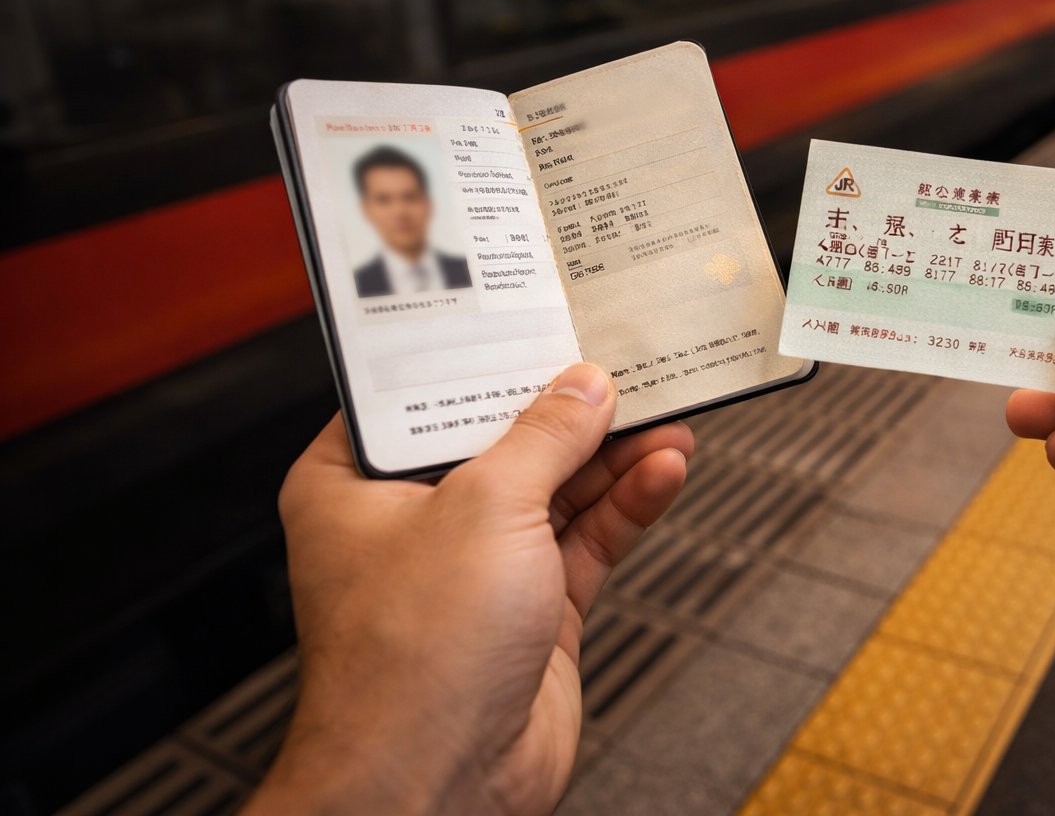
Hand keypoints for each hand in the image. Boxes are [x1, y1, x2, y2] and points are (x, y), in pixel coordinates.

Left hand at [244, 363, 691, 815]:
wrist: (436, 788)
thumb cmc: (411, 659)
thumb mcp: (484, 508)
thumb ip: (544, 437)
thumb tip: (584, 387)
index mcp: (355, 483)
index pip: (428, 396)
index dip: (488, 356)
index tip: (543, 317)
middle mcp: (413, 521)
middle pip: (504, 439)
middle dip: (569, 407)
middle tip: (625, 362)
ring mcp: (476, 568)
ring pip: (557, 489)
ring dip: (613, 455)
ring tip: (666, 414)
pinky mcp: (530, 609)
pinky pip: (586, 540)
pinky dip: (626, 505)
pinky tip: (664, 470)